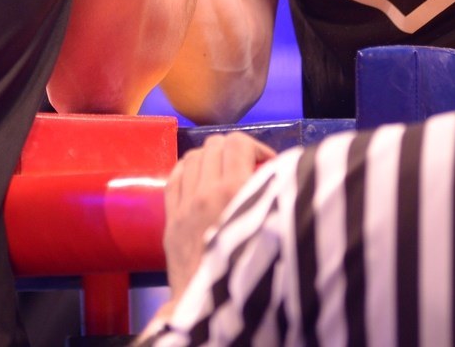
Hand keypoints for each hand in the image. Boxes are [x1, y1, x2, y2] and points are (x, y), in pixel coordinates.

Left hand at [162, 133, 276, 294]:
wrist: (210, 310)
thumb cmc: (249, 276)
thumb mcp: (272, 233)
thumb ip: (274, 202)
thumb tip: (284, 180)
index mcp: (233, 192)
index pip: (239, 144)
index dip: (257, 148)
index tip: (268, 164)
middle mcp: (205, 193)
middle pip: (215, 145)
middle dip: (235, 151)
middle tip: (248, 169)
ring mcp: (184, 206)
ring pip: (192, 157)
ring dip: (210, 158)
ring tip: (224, 173)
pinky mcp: (170, 221)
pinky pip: (173, 178)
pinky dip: (186, 170)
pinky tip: (197, 178)